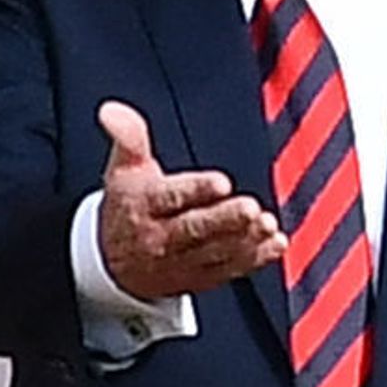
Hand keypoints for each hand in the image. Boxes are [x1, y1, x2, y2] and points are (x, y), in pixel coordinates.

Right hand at [96, 102, 281, 302]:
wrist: (114, 265)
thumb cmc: (128, 206)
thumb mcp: (123, 169)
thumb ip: (128, 137)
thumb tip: (111, 110)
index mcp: (145, 206)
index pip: (169, 198)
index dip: (196, 190)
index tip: (221, 181)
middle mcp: (162, 237)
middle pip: (195, 229)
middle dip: (225, 220)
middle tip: (250, 208)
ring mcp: (183, 261)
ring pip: (216, 252)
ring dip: (245, 240)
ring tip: (267, 225)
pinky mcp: (201, 277)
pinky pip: (229, 270)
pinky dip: (255, 259)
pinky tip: (275, 244)